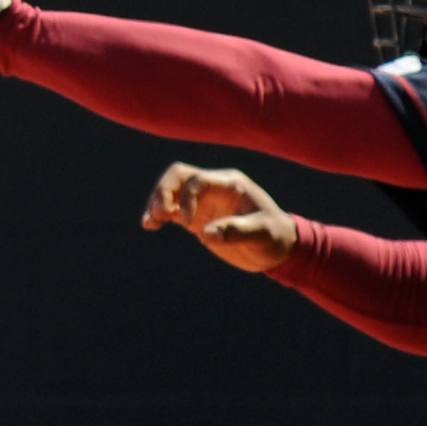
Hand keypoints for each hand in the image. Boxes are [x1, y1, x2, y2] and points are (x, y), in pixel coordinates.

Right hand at [140, 161, 297, 273]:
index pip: (199, 180)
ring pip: (172, 191)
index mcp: (230, 184)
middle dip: (164, 190)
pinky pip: (172, 211)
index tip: (186, 223)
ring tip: (150, 222)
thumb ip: (236, 231)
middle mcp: (214, 188)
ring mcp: (204, 202)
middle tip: (160, 212)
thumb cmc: (274, 236)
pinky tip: (149, 225)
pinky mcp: (197, 218)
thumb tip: (207, 234)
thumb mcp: (262, 233)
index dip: (187, 198)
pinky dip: (159, 215)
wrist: (277, 249)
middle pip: (179, 176)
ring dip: (157, 202)